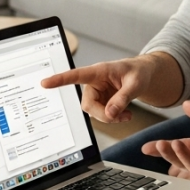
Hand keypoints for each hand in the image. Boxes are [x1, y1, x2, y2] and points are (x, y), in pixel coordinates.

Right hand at [41, 53, 181, 122]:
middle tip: (120, 116)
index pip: (76, 75)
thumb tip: (110, 113)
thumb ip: (123, 98)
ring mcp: (97, 93)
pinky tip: (126, 115)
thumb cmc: (138, 73)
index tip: (45, 83)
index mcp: (99, 71)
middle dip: (103, 114)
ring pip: (94, 112)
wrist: (144, 75)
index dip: (60, 80)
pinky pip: (102, 115)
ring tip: (127, 114)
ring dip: (110, 117)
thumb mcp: (136, 84)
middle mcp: (94, 83)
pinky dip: (114, 118)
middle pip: (87, 104)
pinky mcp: (101, 102)